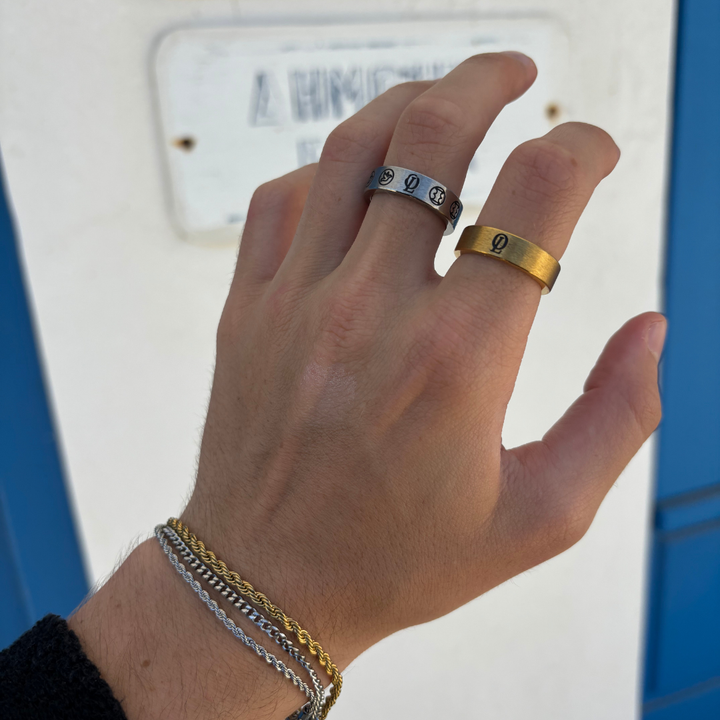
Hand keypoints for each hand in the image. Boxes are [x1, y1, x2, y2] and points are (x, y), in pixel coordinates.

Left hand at [182, 51, 662, 664]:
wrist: (267, 583)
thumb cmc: (398, 560)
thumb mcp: (540, 518)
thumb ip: (617, 419)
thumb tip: (648, 330)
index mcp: (458, 361)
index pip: (536, 197)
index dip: (582, 149)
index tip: (593, 151)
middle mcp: (372, 313)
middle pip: (435, 136)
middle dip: (489, 80)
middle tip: (518, 70)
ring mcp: (298, 303)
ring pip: (352, 147)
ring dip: (410, 102)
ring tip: (446, 98)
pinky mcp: (250, 310)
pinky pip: (283, 198)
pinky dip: (329, 166)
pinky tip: (360, 177)